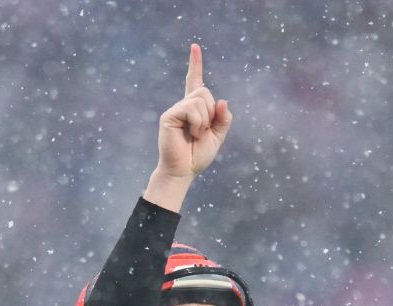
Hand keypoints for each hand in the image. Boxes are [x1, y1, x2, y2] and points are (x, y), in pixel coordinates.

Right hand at [156, 43, 231, 178]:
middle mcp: (184, 105)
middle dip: (211, 112)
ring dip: (204, 120)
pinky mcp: (169, 115)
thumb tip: (223, 101)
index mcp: (195, 108)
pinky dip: (197, 123)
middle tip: (202, 131)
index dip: (196, 64)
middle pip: (205, 92)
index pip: (195, 82)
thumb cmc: (197, 155)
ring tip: (195, 134)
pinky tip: (190, 134)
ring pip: (201, 100)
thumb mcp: (218, 136)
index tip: (195, 47)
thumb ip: (223, 119)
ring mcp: (175, 109)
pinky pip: (191, 109)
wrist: (184, 170)